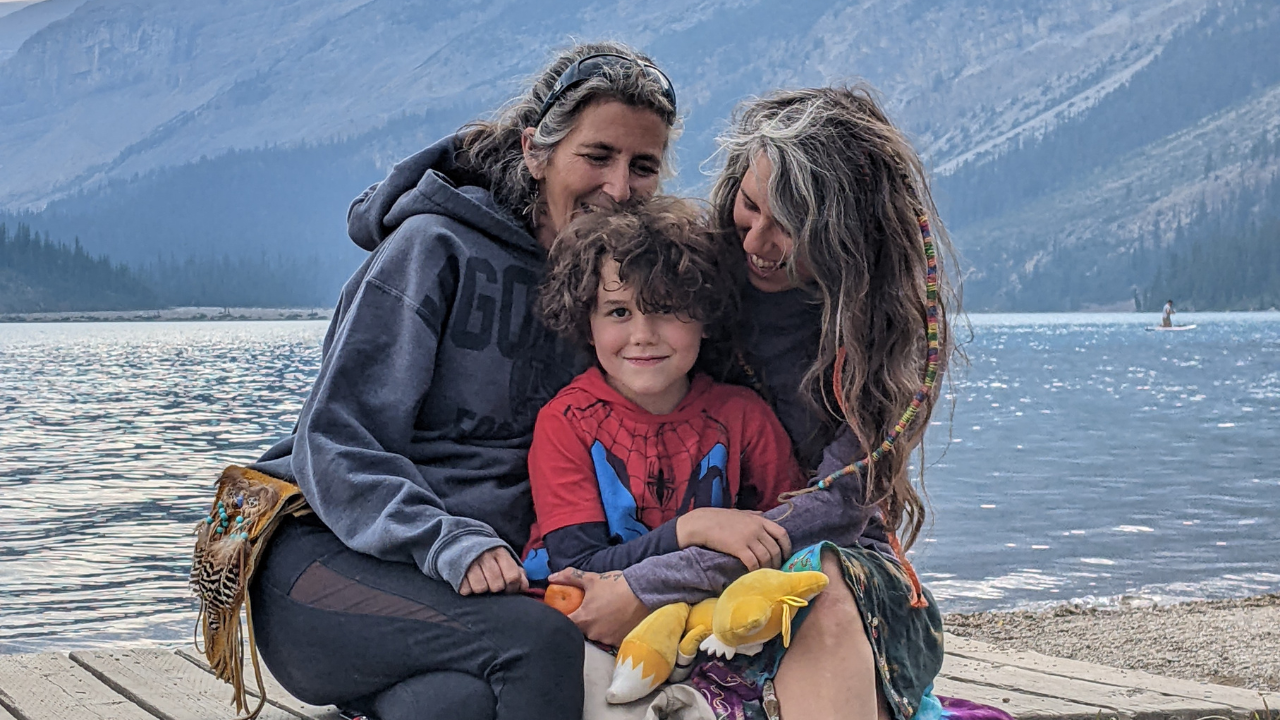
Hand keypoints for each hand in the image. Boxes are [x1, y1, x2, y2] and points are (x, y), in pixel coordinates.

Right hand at [459, 547, 527, 595]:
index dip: (513, 587)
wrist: (462, 540)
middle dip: (496, 588)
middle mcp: (485, 556)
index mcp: (500, 552)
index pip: (512, 576)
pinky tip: (469, 581)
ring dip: (482, 589)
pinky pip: (466, 590)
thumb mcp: (505, 558)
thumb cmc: (489, 555)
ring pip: (481, 589)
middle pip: (496, 585)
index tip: (509, 587)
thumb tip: (523, 586)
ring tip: (481, 581)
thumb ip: (517, 572)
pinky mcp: (457, 570)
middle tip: (492, 583)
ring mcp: (470, 563)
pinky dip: (468, 589)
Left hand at [548, 568, 649, 645]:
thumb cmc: (616, 585)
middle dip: (582, 621)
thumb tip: (551, 578)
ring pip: (595, 635)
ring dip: (596, 627)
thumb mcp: (591, 579)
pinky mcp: (619, 641)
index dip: (564, 618)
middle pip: (580, 630)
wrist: (643, 592)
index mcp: (583, 618)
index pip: (565, 623)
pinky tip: (615, 621)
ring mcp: (607, 639)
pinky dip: (610, 632)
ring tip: (605, 614)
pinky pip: (609, 639)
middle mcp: (593, 632)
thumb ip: (569, 578)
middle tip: (590, 609)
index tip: (568, 611)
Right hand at [676, 507, 791, 570]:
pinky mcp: (739, 548)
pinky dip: (755, 569)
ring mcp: (748, 538)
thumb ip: (752, 514)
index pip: (781, 533)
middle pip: (775, 548)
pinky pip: (753, 562)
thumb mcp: (739, 512)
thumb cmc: (718, 517)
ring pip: (766, 557)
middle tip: (774, 569)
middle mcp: (756, 528)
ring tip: (764, 573)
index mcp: (759, 519)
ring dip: (767, 567)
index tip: (786, 555)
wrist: (702, 523)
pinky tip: (753, 573)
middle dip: (777, 561)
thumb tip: (763, 513)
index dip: (787, 546)